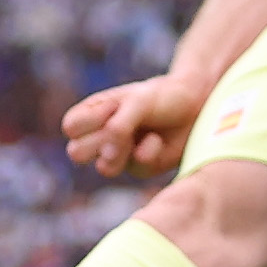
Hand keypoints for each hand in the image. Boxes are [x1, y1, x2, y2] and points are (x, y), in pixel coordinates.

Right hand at [63, 64, 215, 180]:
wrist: (196, 108)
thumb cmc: (162, 97)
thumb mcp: (138, 102)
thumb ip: (118, 126)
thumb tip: (106, 157)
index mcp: (94, 112)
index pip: (70, 126)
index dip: (87, 122)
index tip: (110, 110)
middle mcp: (102, 135)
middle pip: (77, 152)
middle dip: (100, 142)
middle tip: (122, 129)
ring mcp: (120, 154)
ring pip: (104, 167)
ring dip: (122, 152)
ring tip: (138, 136)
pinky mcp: (140, 168)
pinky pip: (135, 169)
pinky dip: (148, 153)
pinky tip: (157, 140)